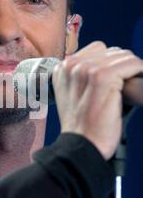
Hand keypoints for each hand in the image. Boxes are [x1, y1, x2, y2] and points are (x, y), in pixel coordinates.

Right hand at [52, 41, 142, 159]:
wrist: (82, 146)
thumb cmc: (83, 126)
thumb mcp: (72, 96)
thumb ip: (82, 77)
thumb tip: (111, 64)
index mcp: (62, 68)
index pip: (96, 50)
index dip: (109, 65)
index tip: (115, 80)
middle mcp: (72, 65)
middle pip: (110, 51)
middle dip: (121, 67)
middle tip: (124, 86)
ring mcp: (87, 70)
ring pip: (122, 56)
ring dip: (130, 71)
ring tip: (129, 88)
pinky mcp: (104, 77)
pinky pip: (132, 63)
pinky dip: (140, 72)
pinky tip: (137, 86)